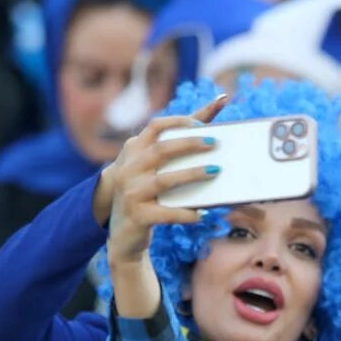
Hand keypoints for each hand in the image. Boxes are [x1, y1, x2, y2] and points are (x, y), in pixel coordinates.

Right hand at [101, 97, 229, 269]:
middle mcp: (128, 169)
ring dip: (192, 175)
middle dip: (189, 144)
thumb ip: (179, 142)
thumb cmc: (147, 194)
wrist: (124, 235)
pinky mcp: (137, 216)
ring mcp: (131, 192)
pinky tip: (203, 214)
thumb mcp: (152, 168)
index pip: (155, 127)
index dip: (178, 121)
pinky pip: (167, 213)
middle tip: (214, 144)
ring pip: (164, 180)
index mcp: (133, 151)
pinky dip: (187, 213)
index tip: (202, 123)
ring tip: (215, 171)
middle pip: (161, 149)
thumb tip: (217, 106)